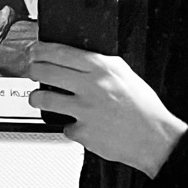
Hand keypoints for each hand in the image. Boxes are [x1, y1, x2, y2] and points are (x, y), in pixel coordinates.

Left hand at [28, 44, 187, 174]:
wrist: (154, 137)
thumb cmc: (143, 107)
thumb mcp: (124, 74)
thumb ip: (100, 65)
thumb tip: (76, 59)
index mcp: (101, 68)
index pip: (59, 51)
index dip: (40, 50)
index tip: (34, 52)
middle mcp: (90, 86)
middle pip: (44, 71)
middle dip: (32, 70)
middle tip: (33, 72)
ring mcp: (84, 110)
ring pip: (44, 98)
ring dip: (37, 98)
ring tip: (39, 99)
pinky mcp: (82, 133)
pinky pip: (65, 127)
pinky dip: (70, 127)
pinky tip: (80, 125)